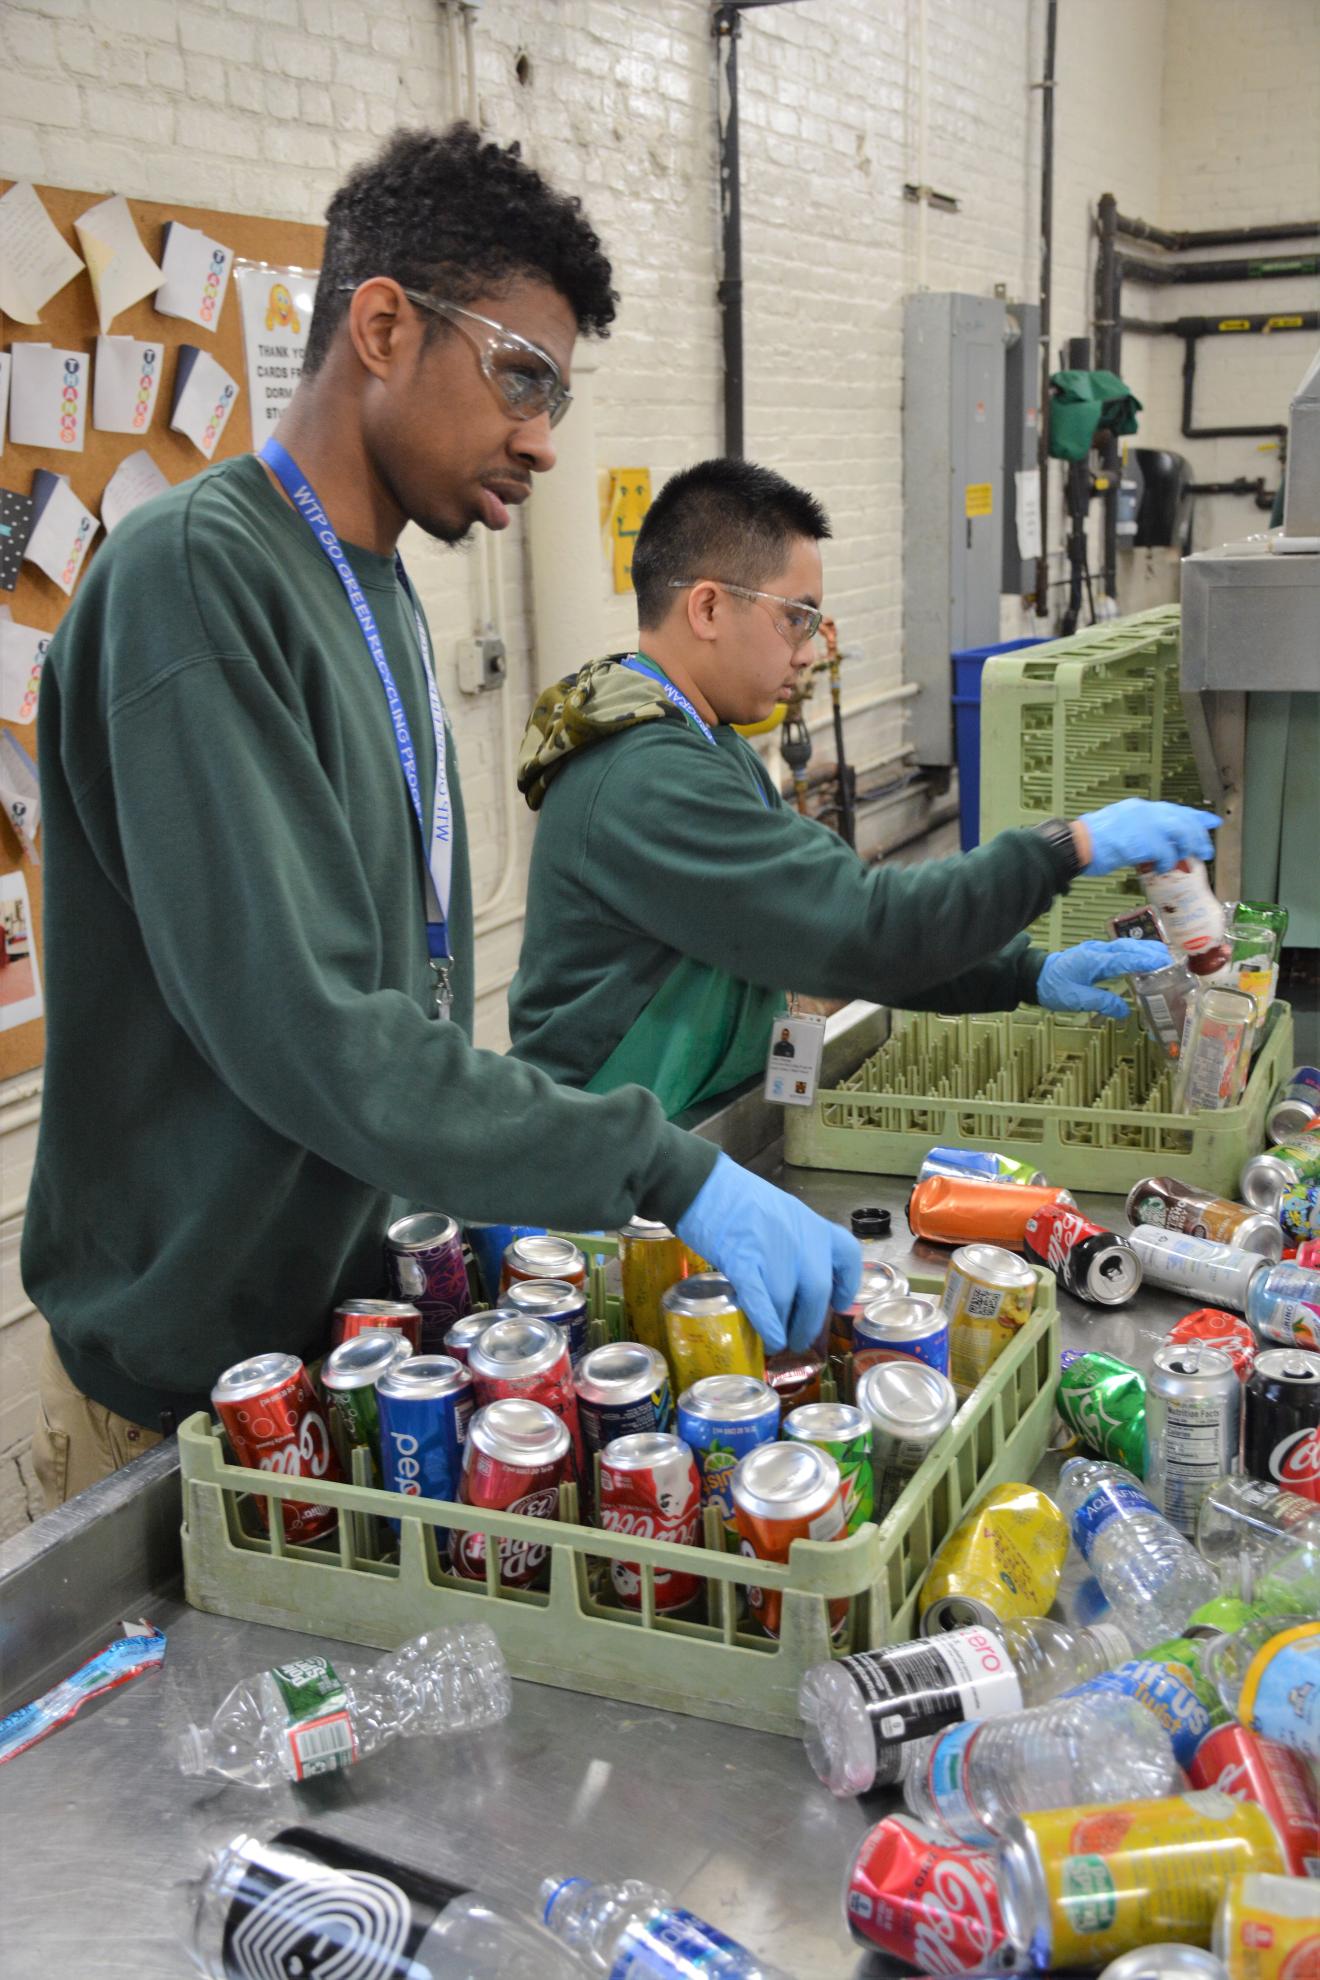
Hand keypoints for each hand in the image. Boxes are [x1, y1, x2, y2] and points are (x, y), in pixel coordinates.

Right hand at [676, 1152, 860, 1352]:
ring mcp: (772, 1250)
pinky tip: (770, 1339)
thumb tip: (794, 1283)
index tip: (838, 1302)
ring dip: (785, 1327)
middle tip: (800, 1338)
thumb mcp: (780, 1211)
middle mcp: (800, 1237)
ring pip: (788, 1300)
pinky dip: (769, 1325)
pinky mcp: (742, 1261)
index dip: (847, 1283)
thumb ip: (794, 1241)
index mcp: (810, 1222)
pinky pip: (762, 1301)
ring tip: (778, 1341)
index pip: (846, 1254)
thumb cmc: (735, 1195)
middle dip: (810, 1321)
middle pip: (818, 1289)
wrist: (700, 1182)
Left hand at [1036, 939, 1171, 1018]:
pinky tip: (1145, 961)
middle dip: (1150, 951)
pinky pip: (1120, 951)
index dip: (1143, 960)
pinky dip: (1135, 953)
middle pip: (1128, 946)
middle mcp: (1097, 951)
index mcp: (1092, 960)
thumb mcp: (1076, 1000)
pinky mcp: (1097, 955)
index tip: (1162, 962)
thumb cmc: (1054, 988)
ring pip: (1125, 946)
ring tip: (1164, 958)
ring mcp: (1097, 950)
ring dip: (1145, 950)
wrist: (1036, 976)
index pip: (1122, 958)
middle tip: (1171, 959)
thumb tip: (1125, 1010)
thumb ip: (1101, 1002)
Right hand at [1077, 799, 1220, 876]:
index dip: (1196, 817)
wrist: (1077, 844)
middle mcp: (1144, 811)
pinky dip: (1167, 861)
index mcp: (1139, 808)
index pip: (1175, 809)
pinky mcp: (1142, 840)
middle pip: (1182, 819)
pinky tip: (1163, 868)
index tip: (1211, 822)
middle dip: (1198, 835)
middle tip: (1206, 850)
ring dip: (1188, 847)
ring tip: (1189, 859)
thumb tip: (1160, 846)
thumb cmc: (1092, 843)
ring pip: (1180, 831)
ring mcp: (1144, 823)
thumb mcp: (1120, 830)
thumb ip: (1141, 833)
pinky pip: (1165, 851)